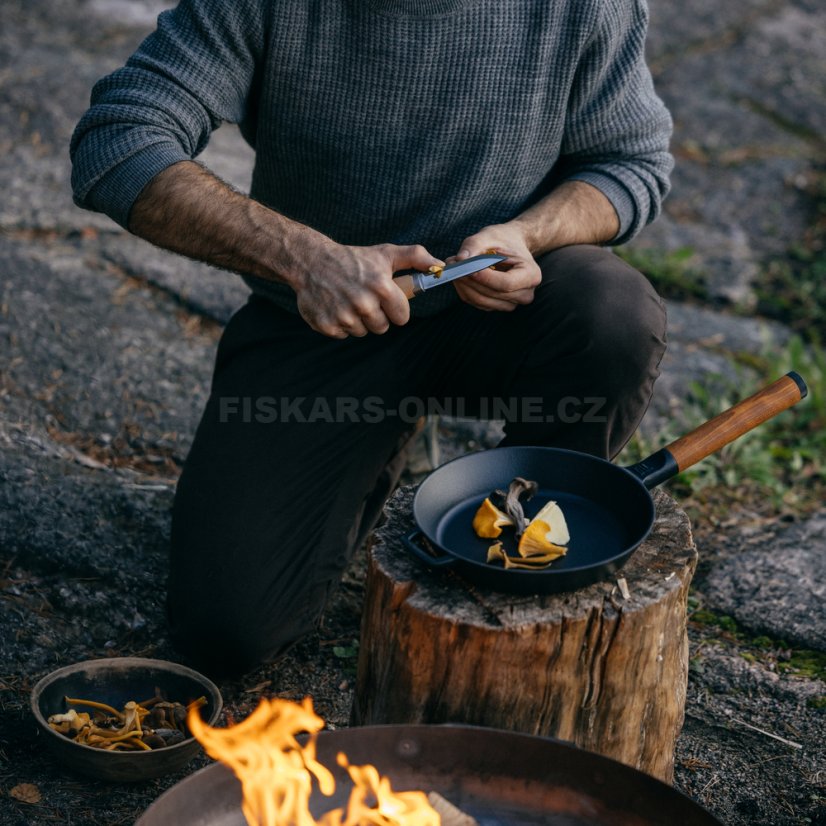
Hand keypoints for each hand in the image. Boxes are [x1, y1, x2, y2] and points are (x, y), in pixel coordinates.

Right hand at [288, 240, 443, 337]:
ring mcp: (344, 316)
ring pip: (363, 332)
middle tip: (365, 298)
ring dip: (358, 321)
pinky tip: (336, 306)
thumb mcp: (386, 253)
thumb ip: (416, 258)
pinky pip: (343, 335)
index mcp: (381, 287)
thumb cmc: (354, 258)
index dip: (396, 309)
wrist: (311, 261)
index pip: (402, 317)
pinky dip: (340, 324)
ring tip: (349, 300)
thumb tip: (441, 266)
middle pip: (382, 328)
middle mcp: (363, 304)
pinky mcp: (327, 325)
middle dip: (377, 316)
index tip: (386, 300)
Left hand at [450, 223, 540, 310]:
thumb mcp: (490, 235)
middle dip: (469, 280)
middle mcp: (525, 294)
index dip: (485, 278)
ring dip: (464, 286)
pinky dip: (465, 290)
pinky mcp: (498, 306)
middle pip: (492, 294)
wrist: (512, 247)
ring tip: (454, 268)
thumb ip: (474, 245)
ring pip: (482, 301)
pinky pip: (477, 303)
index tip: (467, 268)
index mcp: (531, 275)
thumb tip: (460, 260)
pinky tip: (460, 276)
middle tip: (452, 264)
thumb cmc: (504, 239)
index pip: (506, 284)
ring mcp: (512, 303)